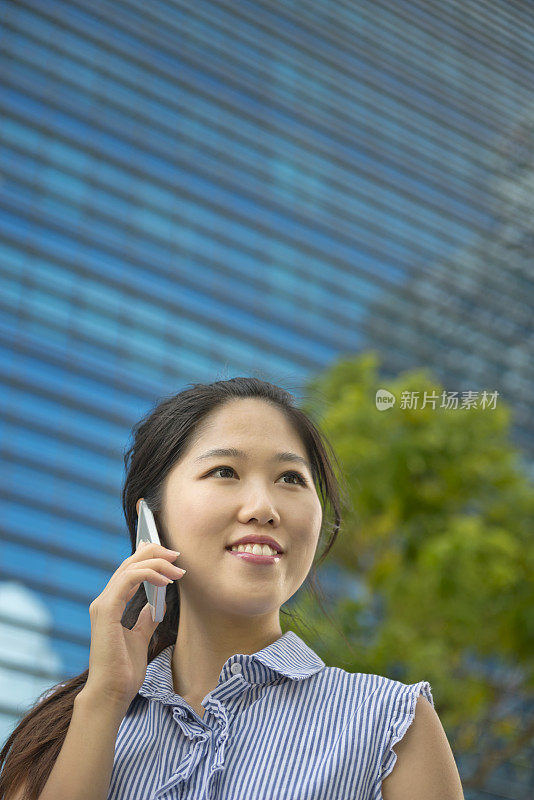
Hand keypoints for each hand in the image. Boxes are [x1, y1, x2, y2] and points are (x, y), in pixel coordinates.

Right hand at [83, 542, 184, 709]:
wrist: (113, 693)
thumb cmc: (124, 670)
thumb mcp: (140, 636)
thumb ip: (145, 617)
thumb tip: (157, 603)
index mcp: (110, 605)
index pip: (128, 571)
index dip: (147, 557)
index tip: (168, 555)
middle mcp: (104, 601)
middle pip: (128, 563)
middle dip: (154, 553)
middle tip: (176, 555)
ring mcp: (103, 604)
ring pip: (129, 567)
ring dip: (156, 563)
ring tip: (177, 569)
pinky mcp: (106, 610)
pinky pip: (129, 579)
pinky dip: (149, 574)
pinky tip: (166, 582)